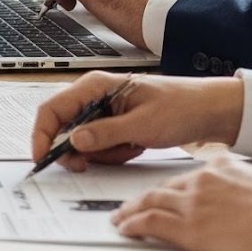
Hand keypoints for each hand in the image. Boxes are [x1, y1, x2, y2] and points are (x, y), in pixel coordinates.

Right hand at [30, 71, 244, 171]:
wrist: (208, 112)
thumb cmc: (181, 107)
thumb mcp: (143, 124)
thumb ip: (105, 133)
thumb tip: (74, 141)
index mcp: (96, 85)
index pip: (53, 108)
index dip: (42, 134)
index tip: (42, 157)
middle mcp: (94, 96)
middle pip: (62, 127)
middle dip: (74, 149)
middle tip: (87, 165)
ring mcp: (102, 111)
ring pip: (80, 141)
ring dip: (100, 153)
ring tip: (129, 148)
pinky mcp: (112, 124)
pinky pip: (98, 146)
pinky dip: (113, 154)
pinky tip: (134, 147)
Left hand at [109, 153, 251, 250]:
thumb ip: (238, 186)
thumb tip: (237, 199)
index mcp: (218, 167)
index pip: (183, 177)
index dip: (168, 189)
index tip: (161, 195)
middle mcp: (200, 181)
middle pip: (161, 188)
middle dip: (142, 198)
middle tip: (129, 206)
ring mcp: (191, 204)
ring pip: (149, 202)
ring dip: (130, 210)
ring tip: (120, 218)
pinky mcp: (187, 228)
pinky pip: (149, 222)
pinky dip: (132, 225)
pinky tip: (126, 229)